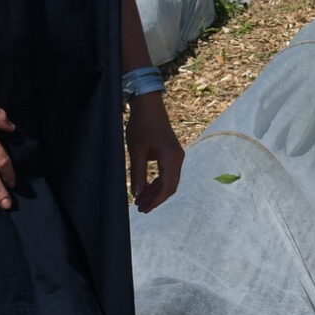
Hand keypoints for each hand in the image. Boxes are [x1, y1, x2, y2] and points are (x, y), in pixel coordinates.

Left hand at [127, 94, 183, 211]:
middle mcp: (178, 158)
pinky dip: (158, 182)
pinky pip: (168, 173)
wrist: (149, 106)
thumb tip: (137, 194)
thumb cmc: (142, 126)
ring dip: (156, 191)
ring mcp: (176, 156)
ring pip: (170, 180)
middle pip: (170, 186)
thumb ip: (138, 174)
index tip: (143, 208)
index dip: (156, 200)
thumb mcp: (137, 151)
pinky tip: (147, 187)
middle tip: (140, 207)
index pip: (167, 187)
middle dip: (156, 198)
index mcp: (171, 158)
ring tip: (141, 199)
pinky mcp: (172, 153)